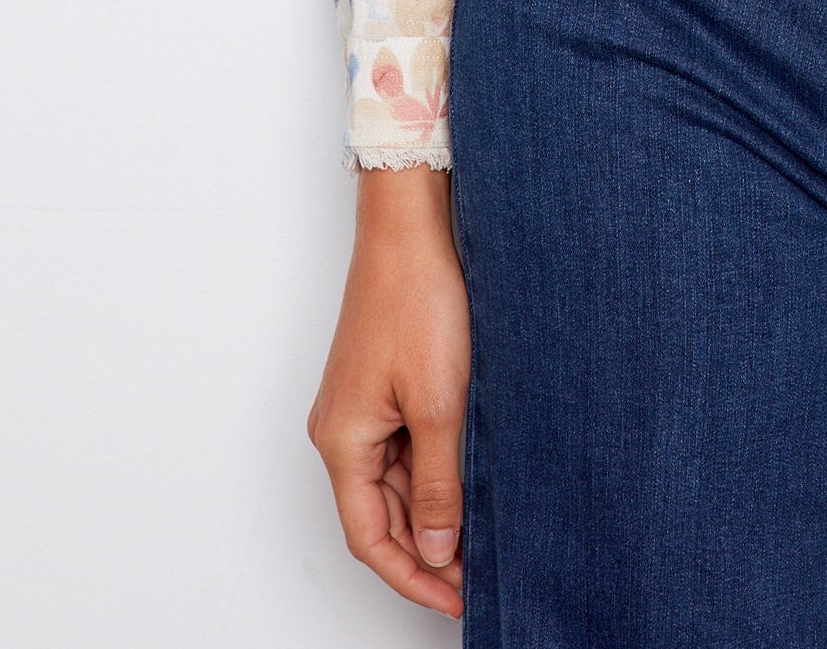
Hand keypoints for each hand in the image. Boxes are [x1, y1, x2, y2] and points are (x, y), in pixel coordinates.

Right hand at [308, 167, 471, 618]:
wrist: (411, 227)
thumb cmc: (417, 300)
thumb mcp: (439, 403)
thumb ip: (438, 483)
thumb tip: (436, 547)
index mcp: (343, 442)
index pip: (371, 539)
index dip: (413, 577)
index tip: (456, 599)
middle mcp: (341, 430)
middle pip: (381, 515)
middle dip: (427, 549)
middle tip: (479, 572)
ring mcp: (360, 406)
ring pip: (395, 482)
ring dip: (433, 510)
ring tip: (484, 531)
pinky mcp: (381, 383)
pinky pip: (403, 446)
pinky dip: (434, 470)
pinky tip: (471, 476)